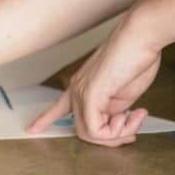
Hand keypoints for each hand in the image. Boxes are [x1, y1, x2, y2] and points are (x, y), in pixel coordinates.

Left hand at [27, 18, 160, 146]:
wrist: (141, 36)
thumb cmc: (136, 57)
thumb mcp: (122, 92)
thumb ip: (112, 109)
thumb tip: (112, 124)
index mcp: (83, 84)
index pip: (58, 107)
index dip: (46, 119)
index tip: (33, 129)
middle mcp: (77, 87)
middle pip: (83, 131)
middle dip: (112, 137)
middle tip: (133, 125)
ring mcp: (81, 90)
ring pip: (90, 134)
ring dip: (118, 134)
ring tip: (135, 116)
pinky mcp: (90, 94)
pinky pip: (96, 130)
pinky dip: (117, 131)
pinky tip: (131, 115)